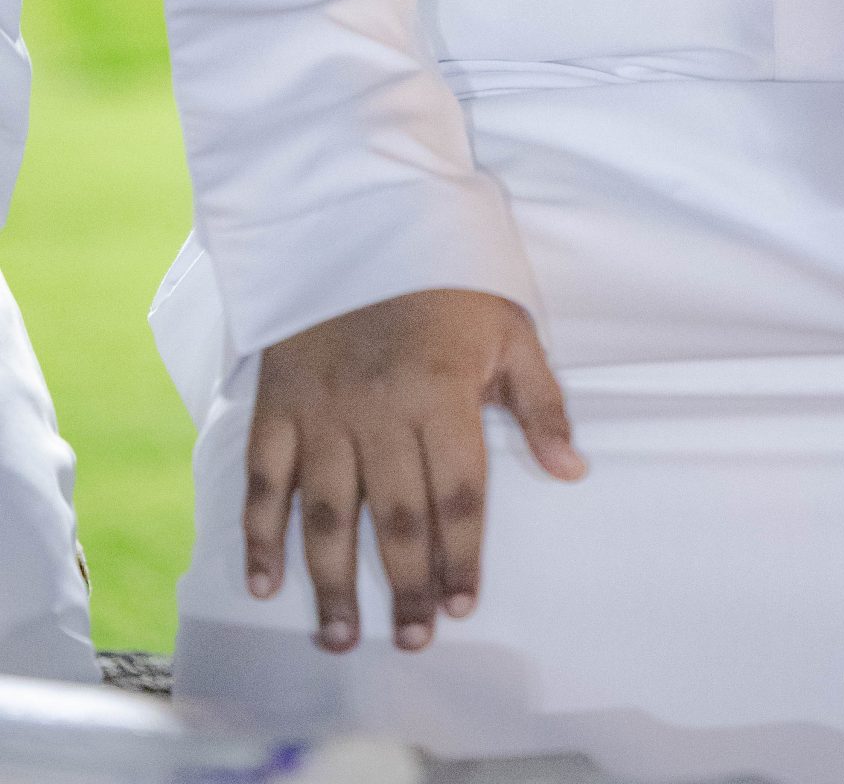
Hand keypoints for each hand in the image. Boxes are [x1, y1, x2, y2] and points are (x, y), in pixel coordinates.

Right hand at [243, 287, 585, 653]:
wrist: (356, 216)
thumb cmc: (445, 277)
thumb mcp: (509, 326)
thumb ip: (539, 403)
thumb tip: (572, 470)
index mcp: (441, 391)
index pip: (457, 492)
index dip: (463, 554)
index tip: (463, 605)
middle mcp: (378, 408)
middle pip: (395, 516)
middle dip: (406, 586)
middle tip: (412, 640)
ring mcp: (322, 409)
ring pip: (326, 513)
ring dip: (332, 582)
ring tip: (340, 637)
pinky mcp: (277, 402)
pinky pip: (263, 479)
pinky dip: (259, 535)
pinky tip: (265, 585)